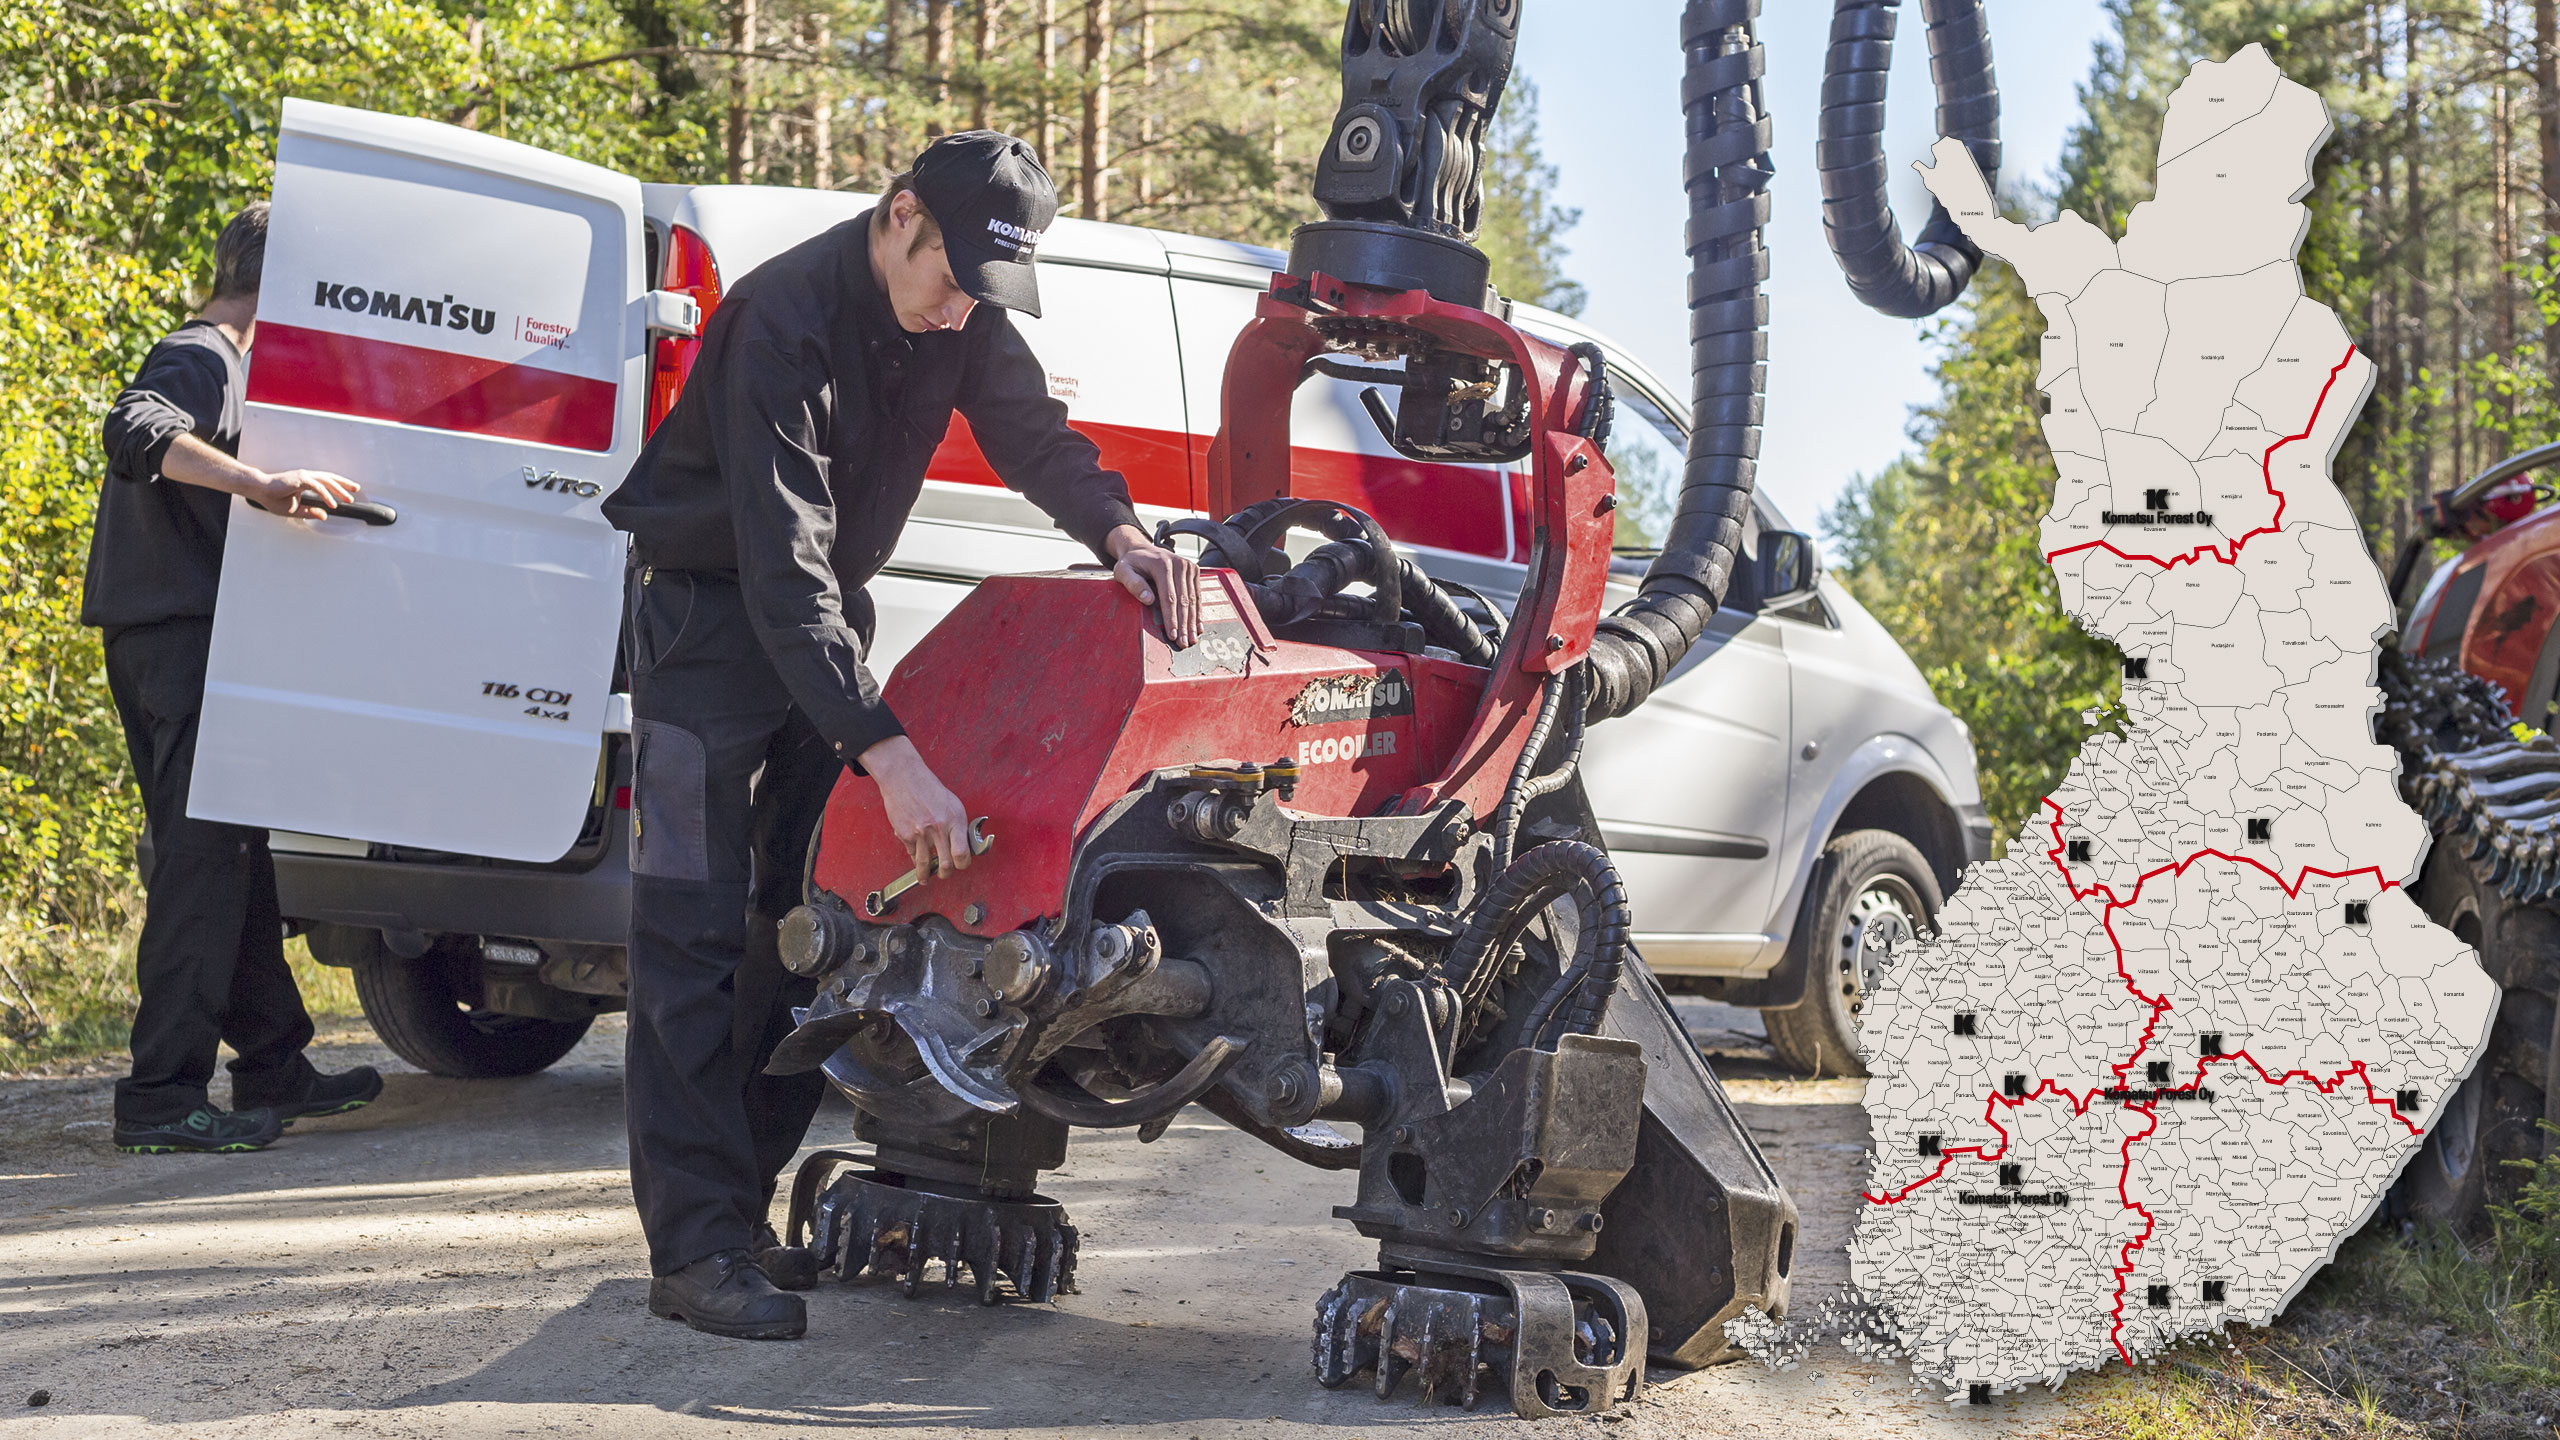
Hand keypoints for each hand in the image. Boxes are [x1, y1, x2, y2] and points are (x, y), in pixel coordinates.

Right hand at [256, 468, 363, 518]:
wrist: (259, 490)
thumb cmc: (273, 498)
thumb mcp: (295, 510)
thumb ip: (310, 512)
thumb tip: (325, 515)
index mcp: (305, 481)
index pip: (326, 481)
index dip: (339, 485)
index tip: (351, 490)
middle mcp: (306, 476)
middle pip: (330, 479)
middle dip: (344, 484)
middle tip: (356, 490)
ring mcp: (303, 476)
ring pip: (326, 482)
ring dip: (339, 490)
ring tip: (348, 499)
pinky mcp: (300, 479)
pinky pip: (317, 487)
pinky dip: (326, 495)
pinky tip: (332, 504)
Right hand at [859, 735, 973, 877]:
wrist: (904, 778)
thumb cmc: (929, 789)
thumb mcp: (953, 805)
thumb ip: (957, 827)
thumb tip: (961, 847)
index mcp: (954, 820)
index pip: (962, 854)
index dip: (963, 864)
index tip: (961, 865)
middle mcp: (938, 828)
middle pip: (945, 864)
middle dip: (945, 874)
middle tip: (944, 874)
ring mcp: (920, 833)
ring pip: (924, 864)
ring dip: (925, 875)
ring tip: (925, 878)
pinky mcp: (904, 834)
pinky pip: (911, 853)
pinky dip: (914, 857)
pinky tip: (915, 858)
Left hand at [1105, 525, 1200, 648]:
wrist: (1141, 550)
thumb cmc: (1131, 563)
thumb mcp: (1123, 571)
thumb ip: (1134, 584)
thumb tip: (1148, 600)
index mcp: (1162, 564)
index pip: (1169, 597)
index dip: (1171, 618)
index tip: (1172, 635)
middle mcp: (1179, 564)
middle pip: (1184, 600)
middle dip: (1184, 624)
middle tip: (1184, 643)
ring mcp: (1189, 566)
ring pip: (1193, 599)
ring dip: (1193, 621)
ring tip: (1192, 639)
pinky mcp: (1194, 570)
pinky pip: (1198, 594)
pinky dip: (1198, 611)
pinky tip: (1198, 626)